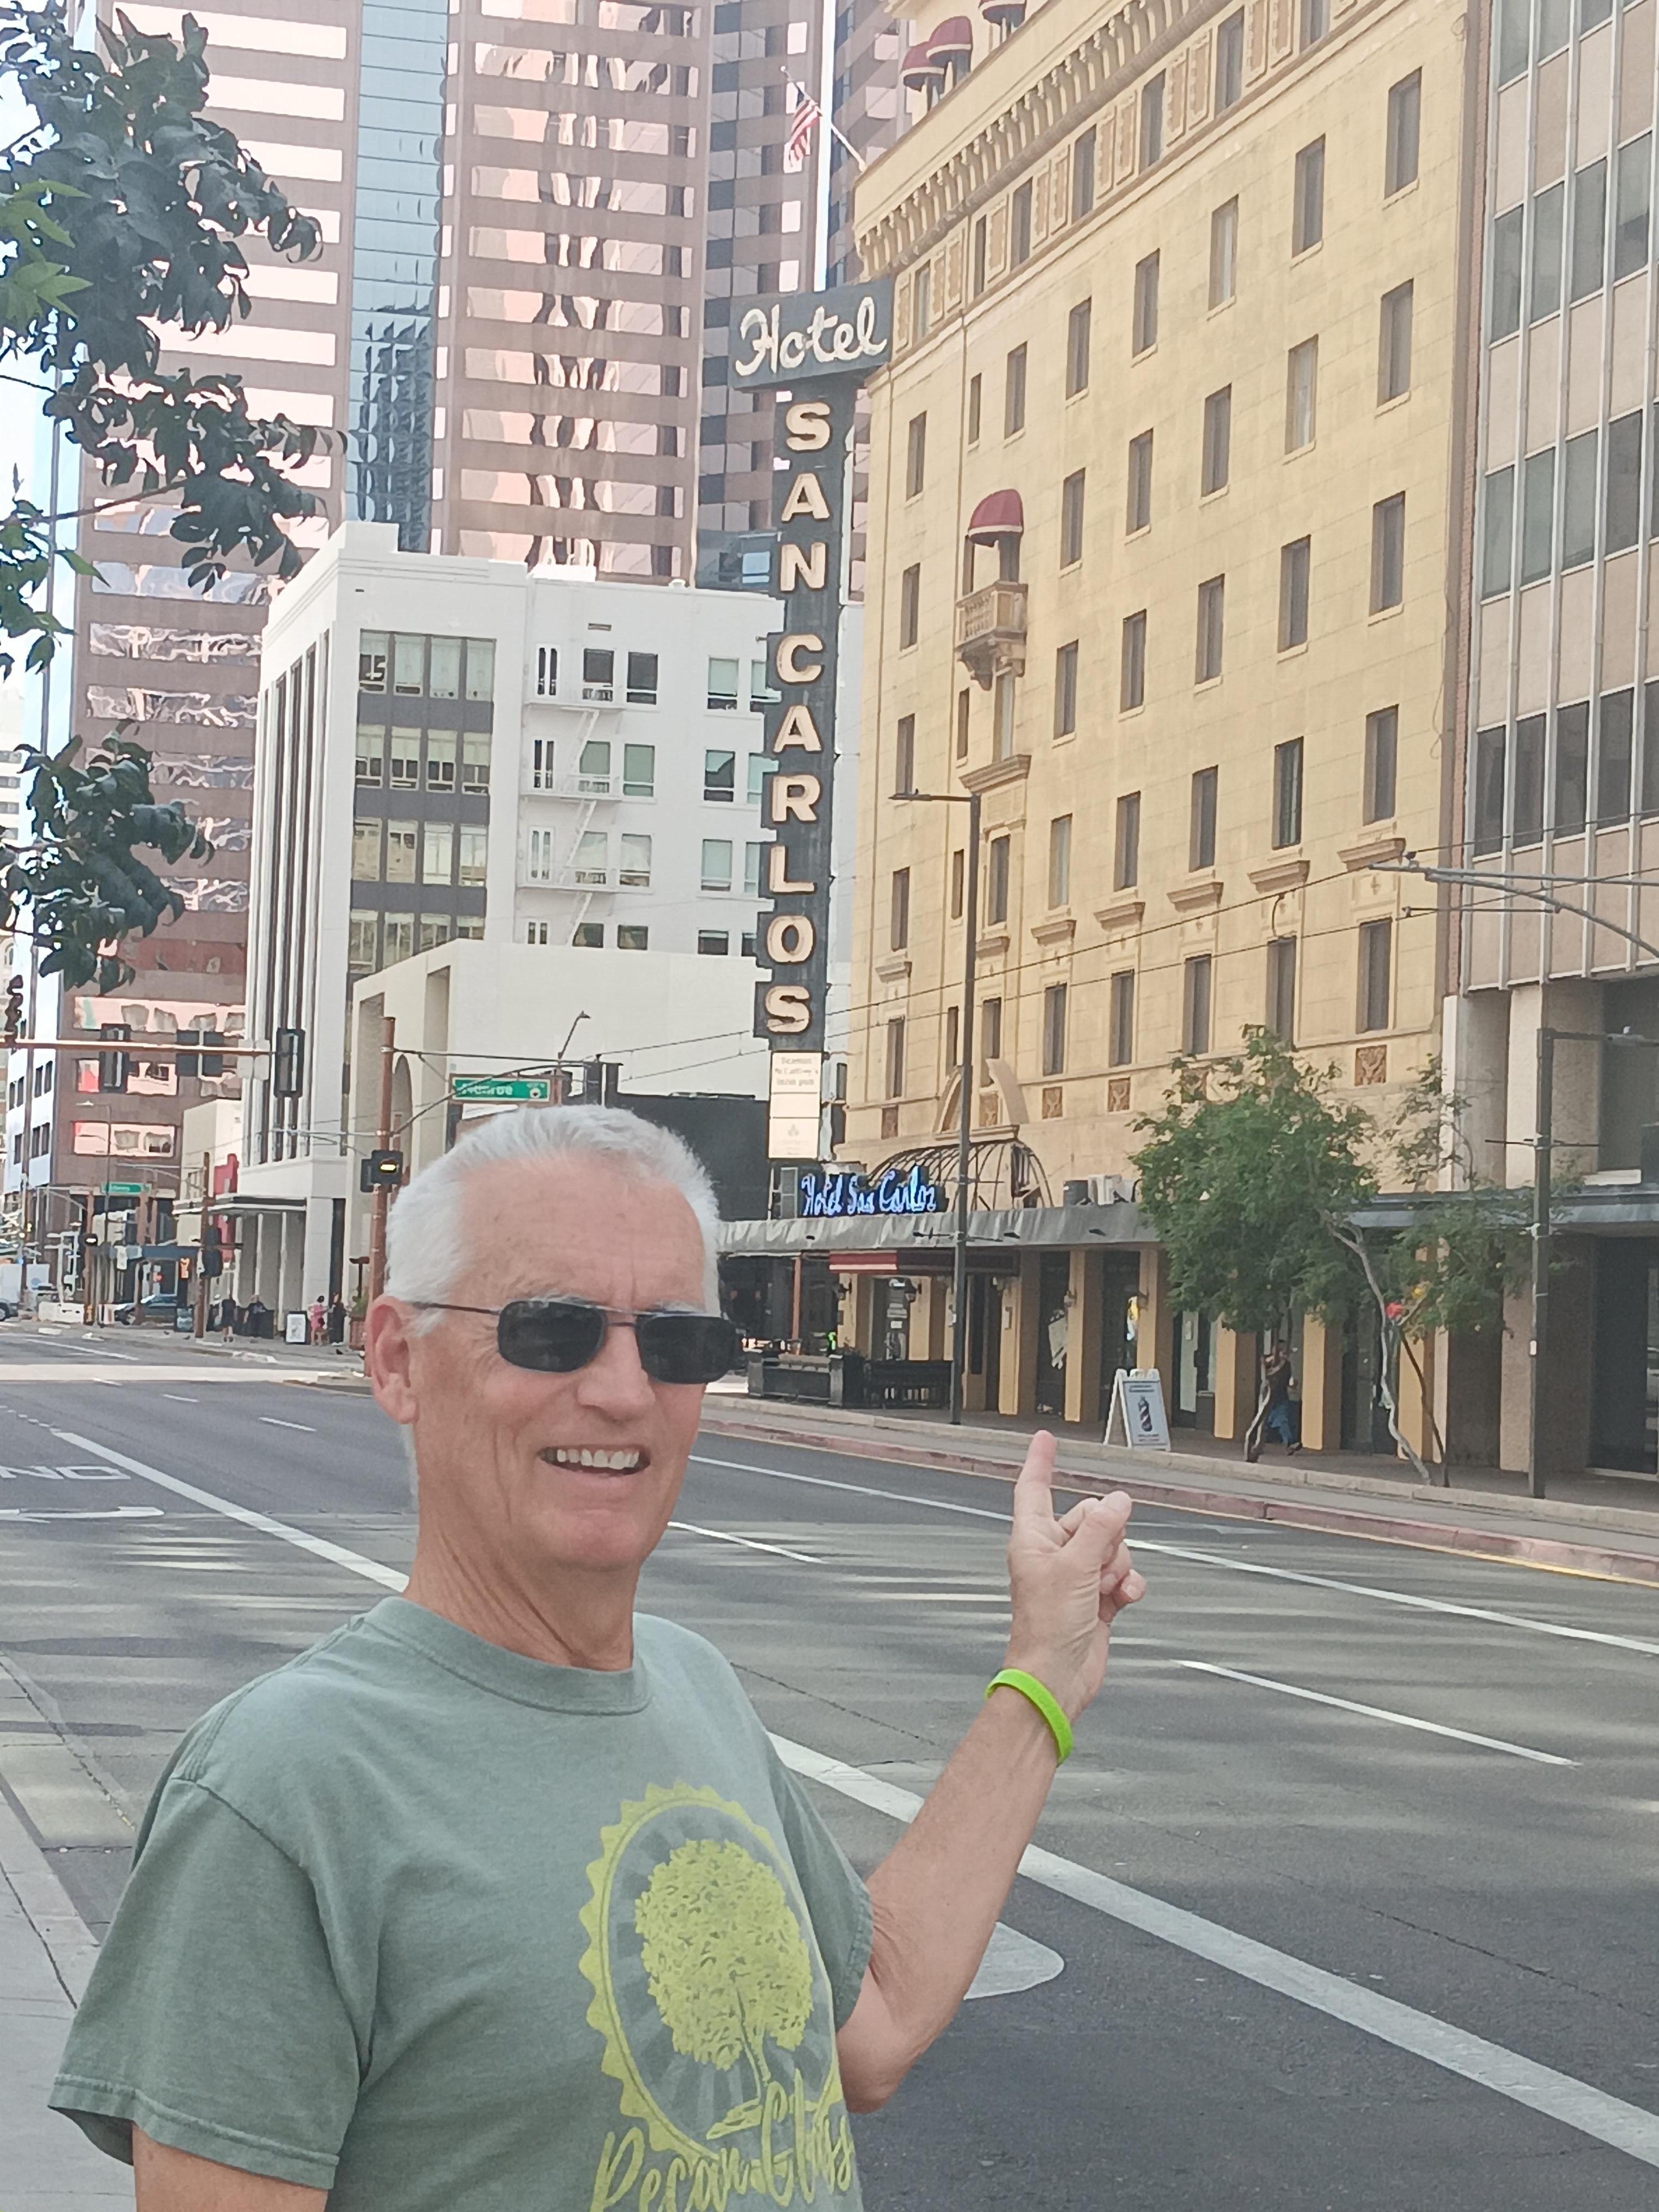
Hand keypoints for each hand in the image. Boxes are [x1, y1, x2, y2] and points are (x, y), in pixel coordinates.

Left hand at [1002, 1431, 1143, 1720]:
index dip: (1040, 1462)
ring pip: (1112, 1546)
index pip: (1034, 1488)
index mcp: (1033, 1539)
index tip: (1044, 1439)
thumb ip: (1100, 1529)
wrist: (1057, 1676)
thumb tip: (1118, 1502)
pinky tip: (1121, 1597)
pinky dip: (1127, 1584)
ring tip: (1104, 1586)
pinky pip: (1123, 1574)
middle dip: (1105, 1536)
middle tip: (1096, 1562)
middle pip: (1091, 1518)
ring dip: (1117, 1564)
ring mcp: (1076, 1576)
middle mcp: (1053, 1553)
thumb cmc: (1046, 1627)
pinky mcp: (1096, 1597)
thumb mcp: (1075, 1568)